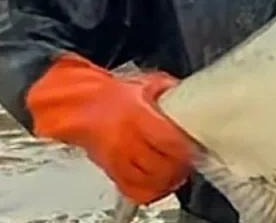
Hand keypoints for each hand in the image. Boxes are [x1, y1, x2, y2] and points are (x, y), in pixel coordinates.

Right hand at [26, 52, 194, 203]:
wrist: (79, 106)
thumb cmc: (112, 96)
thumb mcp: (146, 84)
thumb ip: (170, 90)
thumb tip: (191, 94)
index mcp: (137, 116)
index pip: (168, 141)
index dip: (186, 147)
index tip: (196, 145)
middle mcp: (125, 140)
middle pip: (161, 165)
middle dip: (180, 166)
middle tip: (190, 160)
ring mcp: (117, 158)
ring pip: (148, 182)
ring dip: (168, 180)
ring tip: (178, 172)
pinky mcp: (112, 170)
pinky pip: (133, 190)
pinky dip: (150, 191)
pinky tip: (159, 183)